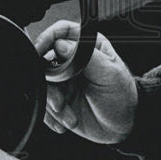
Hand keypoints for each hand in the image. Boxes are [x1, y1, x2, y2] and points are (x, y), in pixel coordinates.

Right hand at [35, 21, 137, 143]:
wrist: (122, 128)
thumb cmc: (122, 96)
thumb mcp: (109, 75)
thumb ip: (86, 58)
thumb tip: (60, 44)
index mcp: (87, 46)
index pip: (61, 31)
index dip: (47, 37)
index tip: (38, 51)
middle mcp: (72, 61)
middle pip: (45, 60)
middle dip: (49, 85)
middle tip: (60, 102)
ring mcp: (64, 80)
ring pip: (43, 85)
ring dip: (53, 105)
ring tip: (70, 116)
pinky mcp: (59, 98)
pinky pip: (44, 104)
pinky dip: (52, 116)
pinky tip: (68, 121)